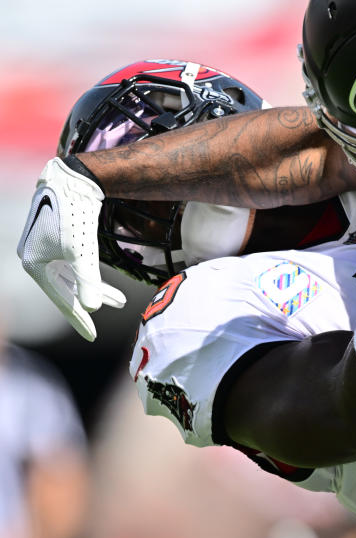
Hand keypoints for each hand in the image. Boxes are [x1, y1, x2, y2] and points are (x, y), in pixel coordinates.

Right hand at [17, 157, 125, 341]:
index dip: (78, 320)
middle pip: (66, 289)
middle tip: (109, 319)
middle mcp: (34, 258)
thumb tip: (91, 310)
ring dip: (96, 289)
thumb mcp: (82, 253)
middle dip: (92, 303)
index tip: (94, 337)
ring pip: (72, 278)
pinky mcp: (56, 240)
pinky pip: (73, 266)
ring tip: (121, 302)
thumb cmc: (74, 216)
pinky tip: (104, 284)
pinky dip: (90, 276)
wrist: (72, 180)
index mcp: (33, 264)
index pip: (60, 300)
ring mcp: (44, 249)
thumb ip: (88, 282)